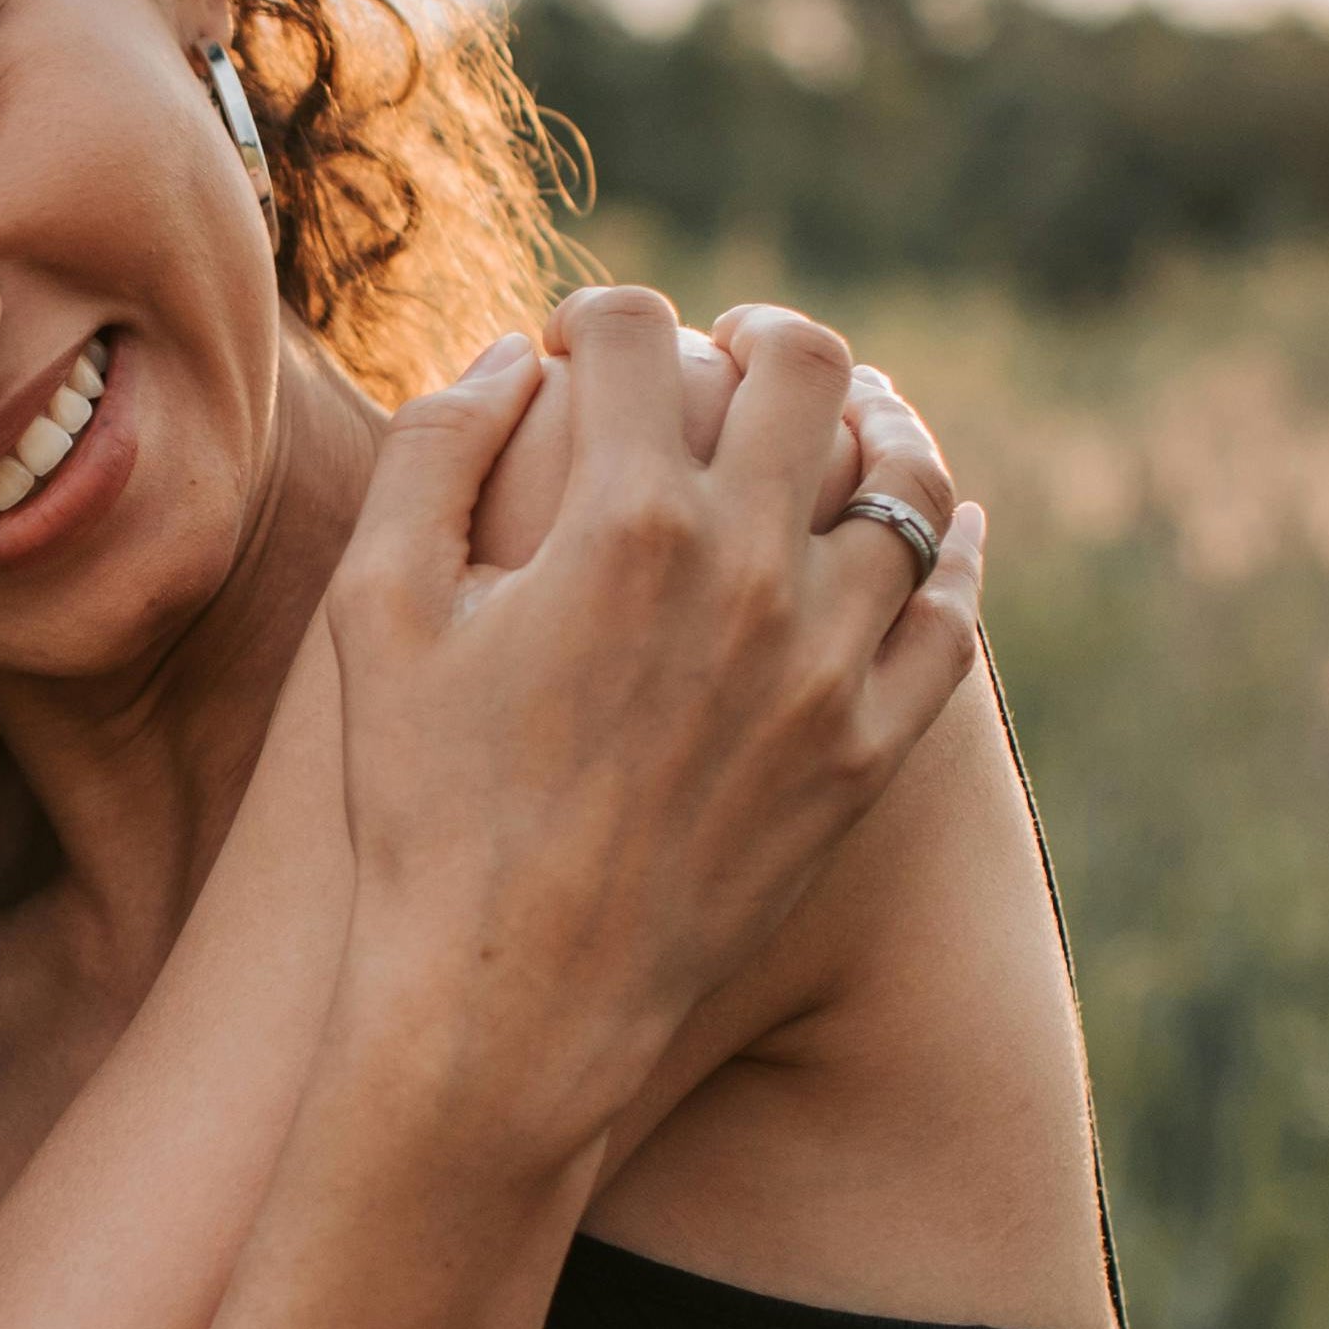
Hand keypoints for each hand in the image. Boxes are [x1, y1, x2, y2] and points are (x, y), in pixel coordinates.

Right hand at [322, 288, 985, 1166]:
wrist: (510, 1009)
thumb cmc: (422, 812)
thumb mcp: (376, 616)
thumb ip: (431, 453)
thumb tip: (512, 359)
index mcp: (620, 521)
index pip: (636, 332)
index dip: (594, 318)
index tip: (574, 353)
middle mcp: (747, 573)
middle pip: (808, 367)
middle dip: (754, 336)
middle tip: (721, 356)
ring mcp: (826, 665)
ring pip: (907, 480)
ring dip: (870, 425)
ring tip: (834, 428)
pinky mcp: (869, 753)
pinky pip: (951, 617)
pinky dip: (950, 552)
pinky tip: (934, 529)